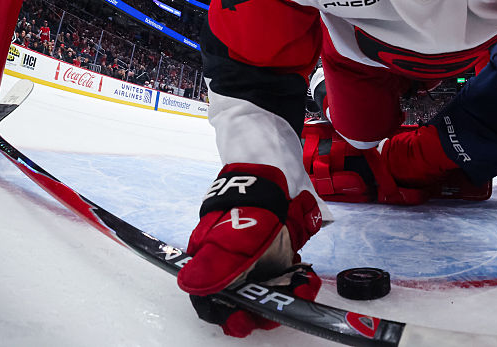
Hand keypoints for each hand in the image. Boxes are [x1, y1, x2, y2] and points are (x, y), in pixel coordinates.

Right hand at [177, 163, 322, 337]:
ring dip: (284, 297)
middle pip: (244, 301)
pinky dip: (298, 283)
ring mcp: (257, 261)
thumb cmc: (247, 205)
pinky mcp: (279, 255)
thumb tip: (189, 284)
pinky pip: (287, 278)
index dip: (226, 315)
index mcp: (211, 263)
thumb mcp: (233, 235)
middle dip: (262, 309)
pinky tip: (307, 280)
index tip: (244, 321)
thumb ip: (215, 262)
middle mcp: (233, 266)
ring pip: (268, 292)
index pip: (213, 301)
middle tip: (279, 309)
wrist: (275, 175)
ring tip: (300, 291)